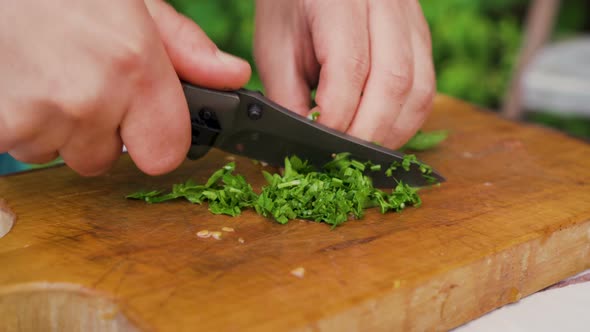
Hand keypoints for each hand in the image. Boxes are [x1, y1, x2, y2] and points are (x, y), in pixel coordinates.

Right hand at [0, 0, 250, 175]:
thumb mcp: (133, 2)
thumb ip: (184, 46)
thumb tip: (231, 75)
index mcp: (133, 67)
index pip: (165, 155)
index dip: (156, 140)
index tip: (143, 121)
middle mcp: (90, 100)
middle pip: (104, 158)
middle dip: (95, 130)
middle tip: (78, 80)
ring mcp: (38, 118)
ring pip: (59, 153)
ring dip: (55, 126)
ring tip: (44, 73)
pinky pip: (20, 148)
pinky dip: (19, 124)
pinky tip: (20, 82)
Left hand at [254, 0, 434, 148]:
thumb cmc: (290, 10)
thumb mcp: (276, 50)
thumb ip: (288, 99)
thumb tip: (304, 149)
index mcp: (341, 1)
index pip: (351, 68)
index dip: (337, 116)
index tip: (319, 144)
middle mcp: (386, 4)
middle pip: (394, 82)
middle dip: (367, 133)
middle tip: (342, 160)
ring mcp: (411, 20)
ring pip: (419, 91)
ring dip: (391, 133)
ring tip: (360, 152)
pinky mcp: (421, 37)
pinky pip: (425, 89)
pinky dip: (404, 121)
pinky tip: (378, 132)